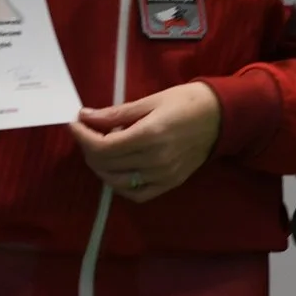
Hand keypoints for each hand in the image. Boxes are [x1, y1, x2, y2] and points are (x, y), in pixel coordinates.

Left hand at [69, 84, 222, 202]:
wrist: (220, 116)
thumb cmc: (185, 102)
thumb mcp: (149, 101)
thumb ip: (115, 114)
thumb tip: (85, 116)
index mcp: (150, 135)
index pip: (103, 146)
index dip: (83, 137)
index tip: (75, 124)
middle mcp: (156, 160)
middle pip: (106, 164)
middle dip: (88, 149)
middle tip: (86, 133)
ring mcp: (164, 176)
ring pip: (117, 182)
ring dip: (100, 168)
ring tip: (99, 150)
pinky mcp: (170, 183)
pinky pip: (137, 194)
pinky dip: (120, 185)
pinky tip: (116, 170)